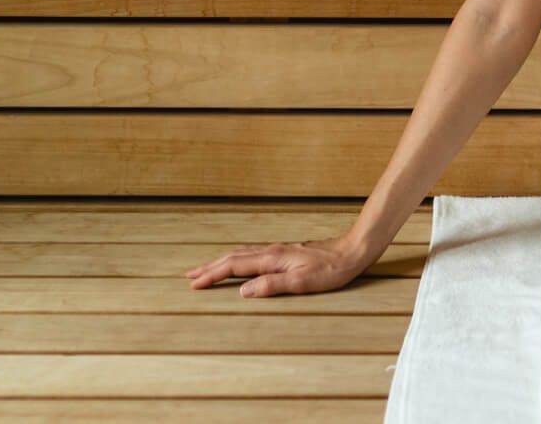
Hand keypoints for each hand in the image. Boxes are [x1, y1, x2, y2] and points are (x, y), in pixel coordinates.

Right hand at [183, 233, 373, 297]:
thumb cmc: (331, 270)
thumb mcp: (303, 282)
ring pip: (241, 254)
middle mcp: (271, 251)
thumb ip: (272, 286)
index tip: (194, 284)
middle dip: (209, 266)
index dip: (212, 275)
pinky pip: (252, 254)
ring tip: (206, 269)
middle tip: (188, 276)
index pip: (234, 266)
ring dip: (221, 262)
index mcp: (272, 258)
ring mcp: (278, 250)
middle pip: (233, 257)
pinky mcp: (285, 252)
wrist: (352, 250)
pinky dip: (236, 260)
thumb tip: (242, 291)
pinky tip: (239, 264)